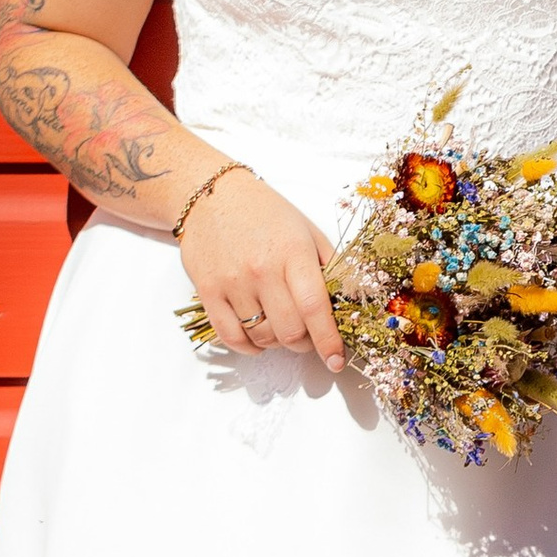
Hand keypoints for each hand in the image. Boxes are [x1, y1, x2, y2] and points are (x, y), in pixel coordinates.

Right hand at [180, 168, 343, 367]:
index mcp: (293, 252)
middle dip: (306, 343)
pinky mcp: (208, 292)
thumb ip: (330, 267)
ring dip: (279, 343)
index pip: (314, 307)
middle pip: (290, 331)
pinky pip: (231, 337)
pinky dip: (250, 347)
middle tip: (309, 335)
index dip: (328, 340)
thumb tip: (349, 303)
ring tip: (282, 328)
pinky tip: (259, 339)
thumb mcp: (307, 231)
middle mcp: (262, 270)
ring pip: (263, 337)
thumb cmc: (266, 213)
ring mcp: (233, 283)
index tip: (337, 360)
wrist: (212, 196)